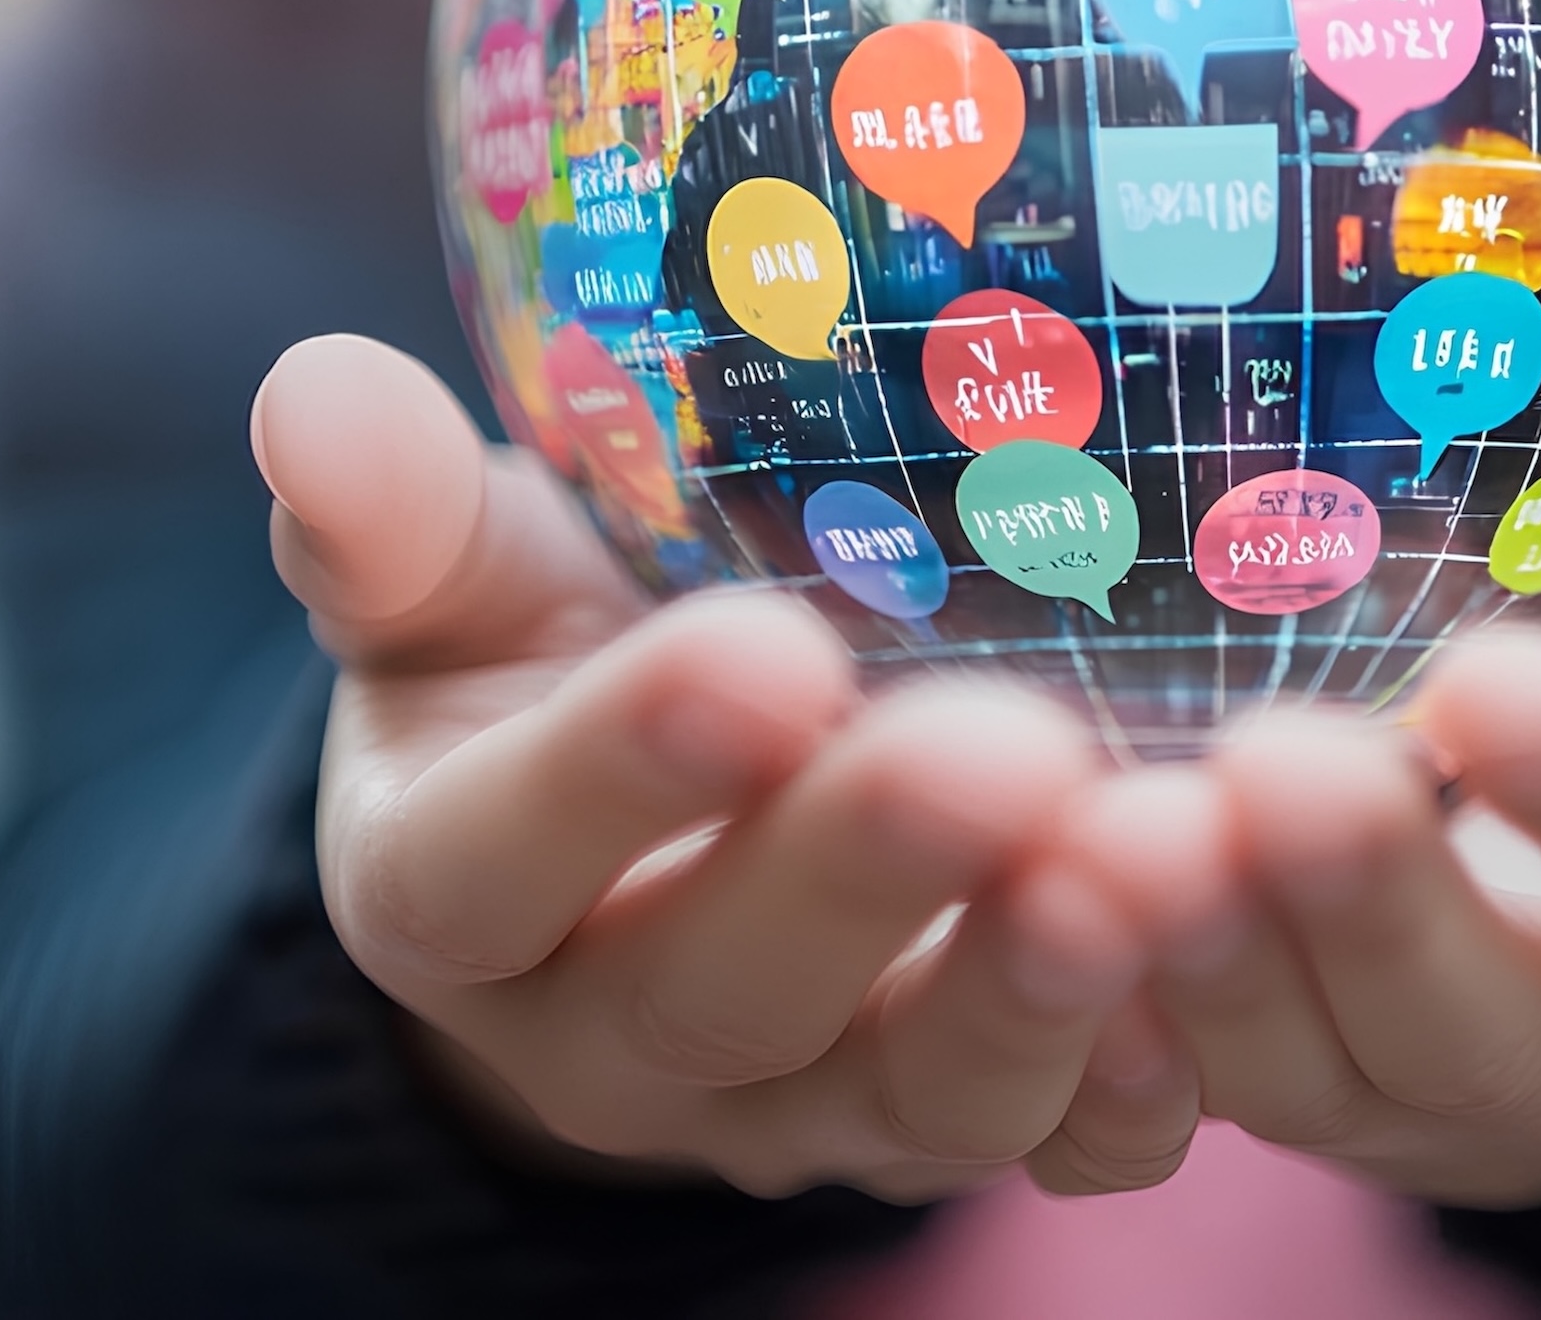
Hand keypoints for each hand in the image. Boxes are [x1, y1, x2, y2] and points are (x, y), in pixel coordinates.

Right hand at [255, 334, 1201, 1200]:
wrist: (650, 851)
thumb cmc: (546, 659)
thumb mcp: (450, 587)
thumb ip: (390, 520)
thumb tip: (311, 394)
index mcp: (454, 892)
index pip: (495, 859)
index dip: (616, 775)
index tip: (753, 657)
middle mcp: (617, 1040)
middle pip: (722, 997)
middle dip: (865, 879)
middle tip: (999, 752)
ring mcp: (802, 1108)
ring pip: (911, 1097)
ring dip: (1038, 990)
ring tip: (1157, 851)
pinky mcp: (957, 1127)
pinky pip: (1062, 1147)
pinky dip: (1142, 1081)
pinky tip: (1229, 969)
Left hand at [1054, 412, 1540, 1205]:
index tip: (1504, 685)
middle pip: (1499, 1034)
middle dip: (1374, 914)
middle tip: (1264, 767)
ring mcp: (1460, 1095)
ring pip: (1319, 1071)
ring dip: (1201, 964)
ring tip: (1101, 818)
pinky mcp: (1316, 1072)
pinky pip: (1194, 1067)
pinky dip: (1100, 987)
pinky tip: (1002, 867)